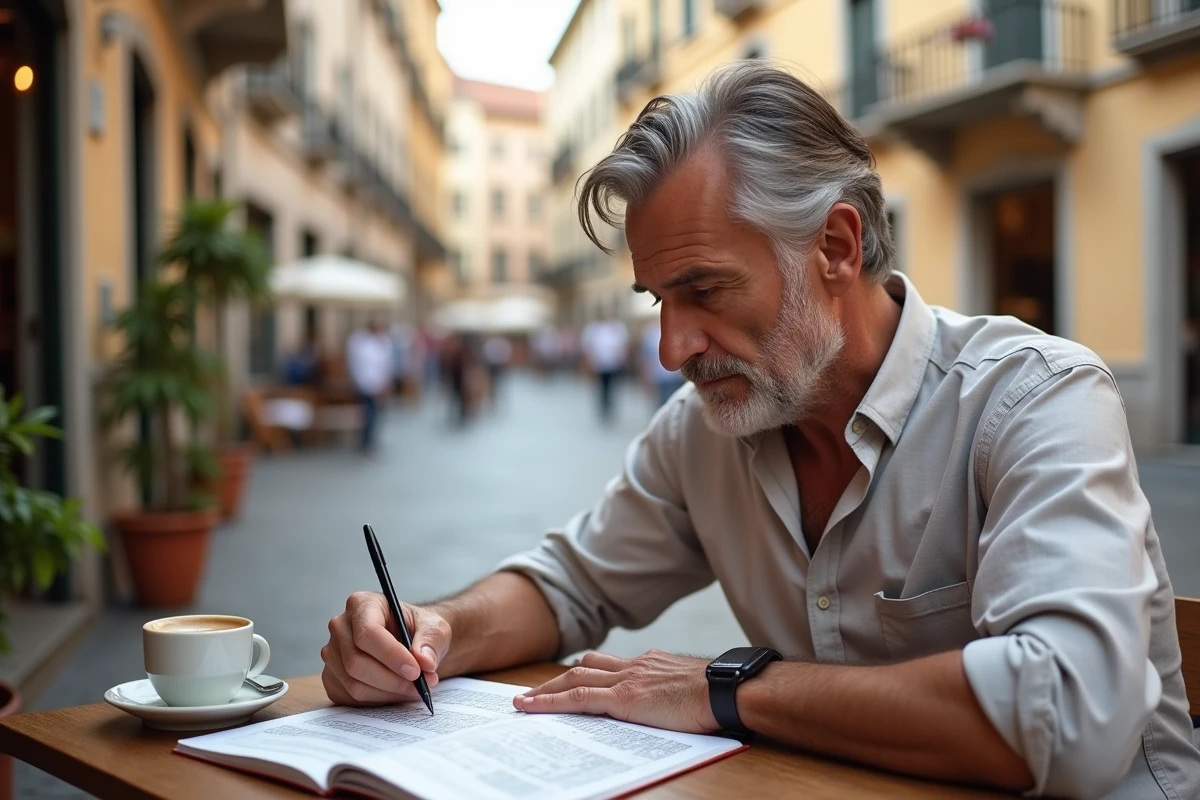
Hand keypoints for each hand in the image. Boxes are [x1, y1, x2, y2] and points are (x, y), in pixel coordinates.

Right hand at [321, 591, 450, 704]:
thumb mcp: (434, 627)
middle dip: (392, 680)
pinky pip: (352, 697)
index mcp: (361, 604)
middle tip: (421, 686)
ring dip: (388, 692)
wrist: (410, 641)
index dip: (391, 656)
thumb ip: (431, 641)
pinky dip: (379, 699)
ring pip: (354, 684)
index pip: (367, 633)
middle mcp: (340, 626)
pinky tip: (398, 691)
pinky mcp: (333, 676)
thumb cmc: (418, 629)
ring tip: (415, 689)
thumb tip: (425, 662)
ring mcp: (332, 653)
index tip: (416, 671)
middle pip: (357, 662)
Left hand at [513, 650, 717, 732]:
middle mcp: (634, 666)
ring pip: (574, 679)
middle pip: (585, 668)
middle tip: (535, 691)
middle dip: (558, 679)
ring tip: (525, 702)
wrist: (726, 690)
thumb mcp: (689, 688)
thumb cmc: (718, 695)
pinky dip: (550, 702)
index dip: (585, 672)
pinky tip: (531, 707)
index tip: (568, 679)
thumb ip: (671, 692)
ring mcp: (627, 680)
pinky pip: (577, 698)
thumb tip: (668, 705)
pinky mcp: (624, 698)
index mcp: (649, 664)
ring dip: (547, 689)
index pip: (609, 665)